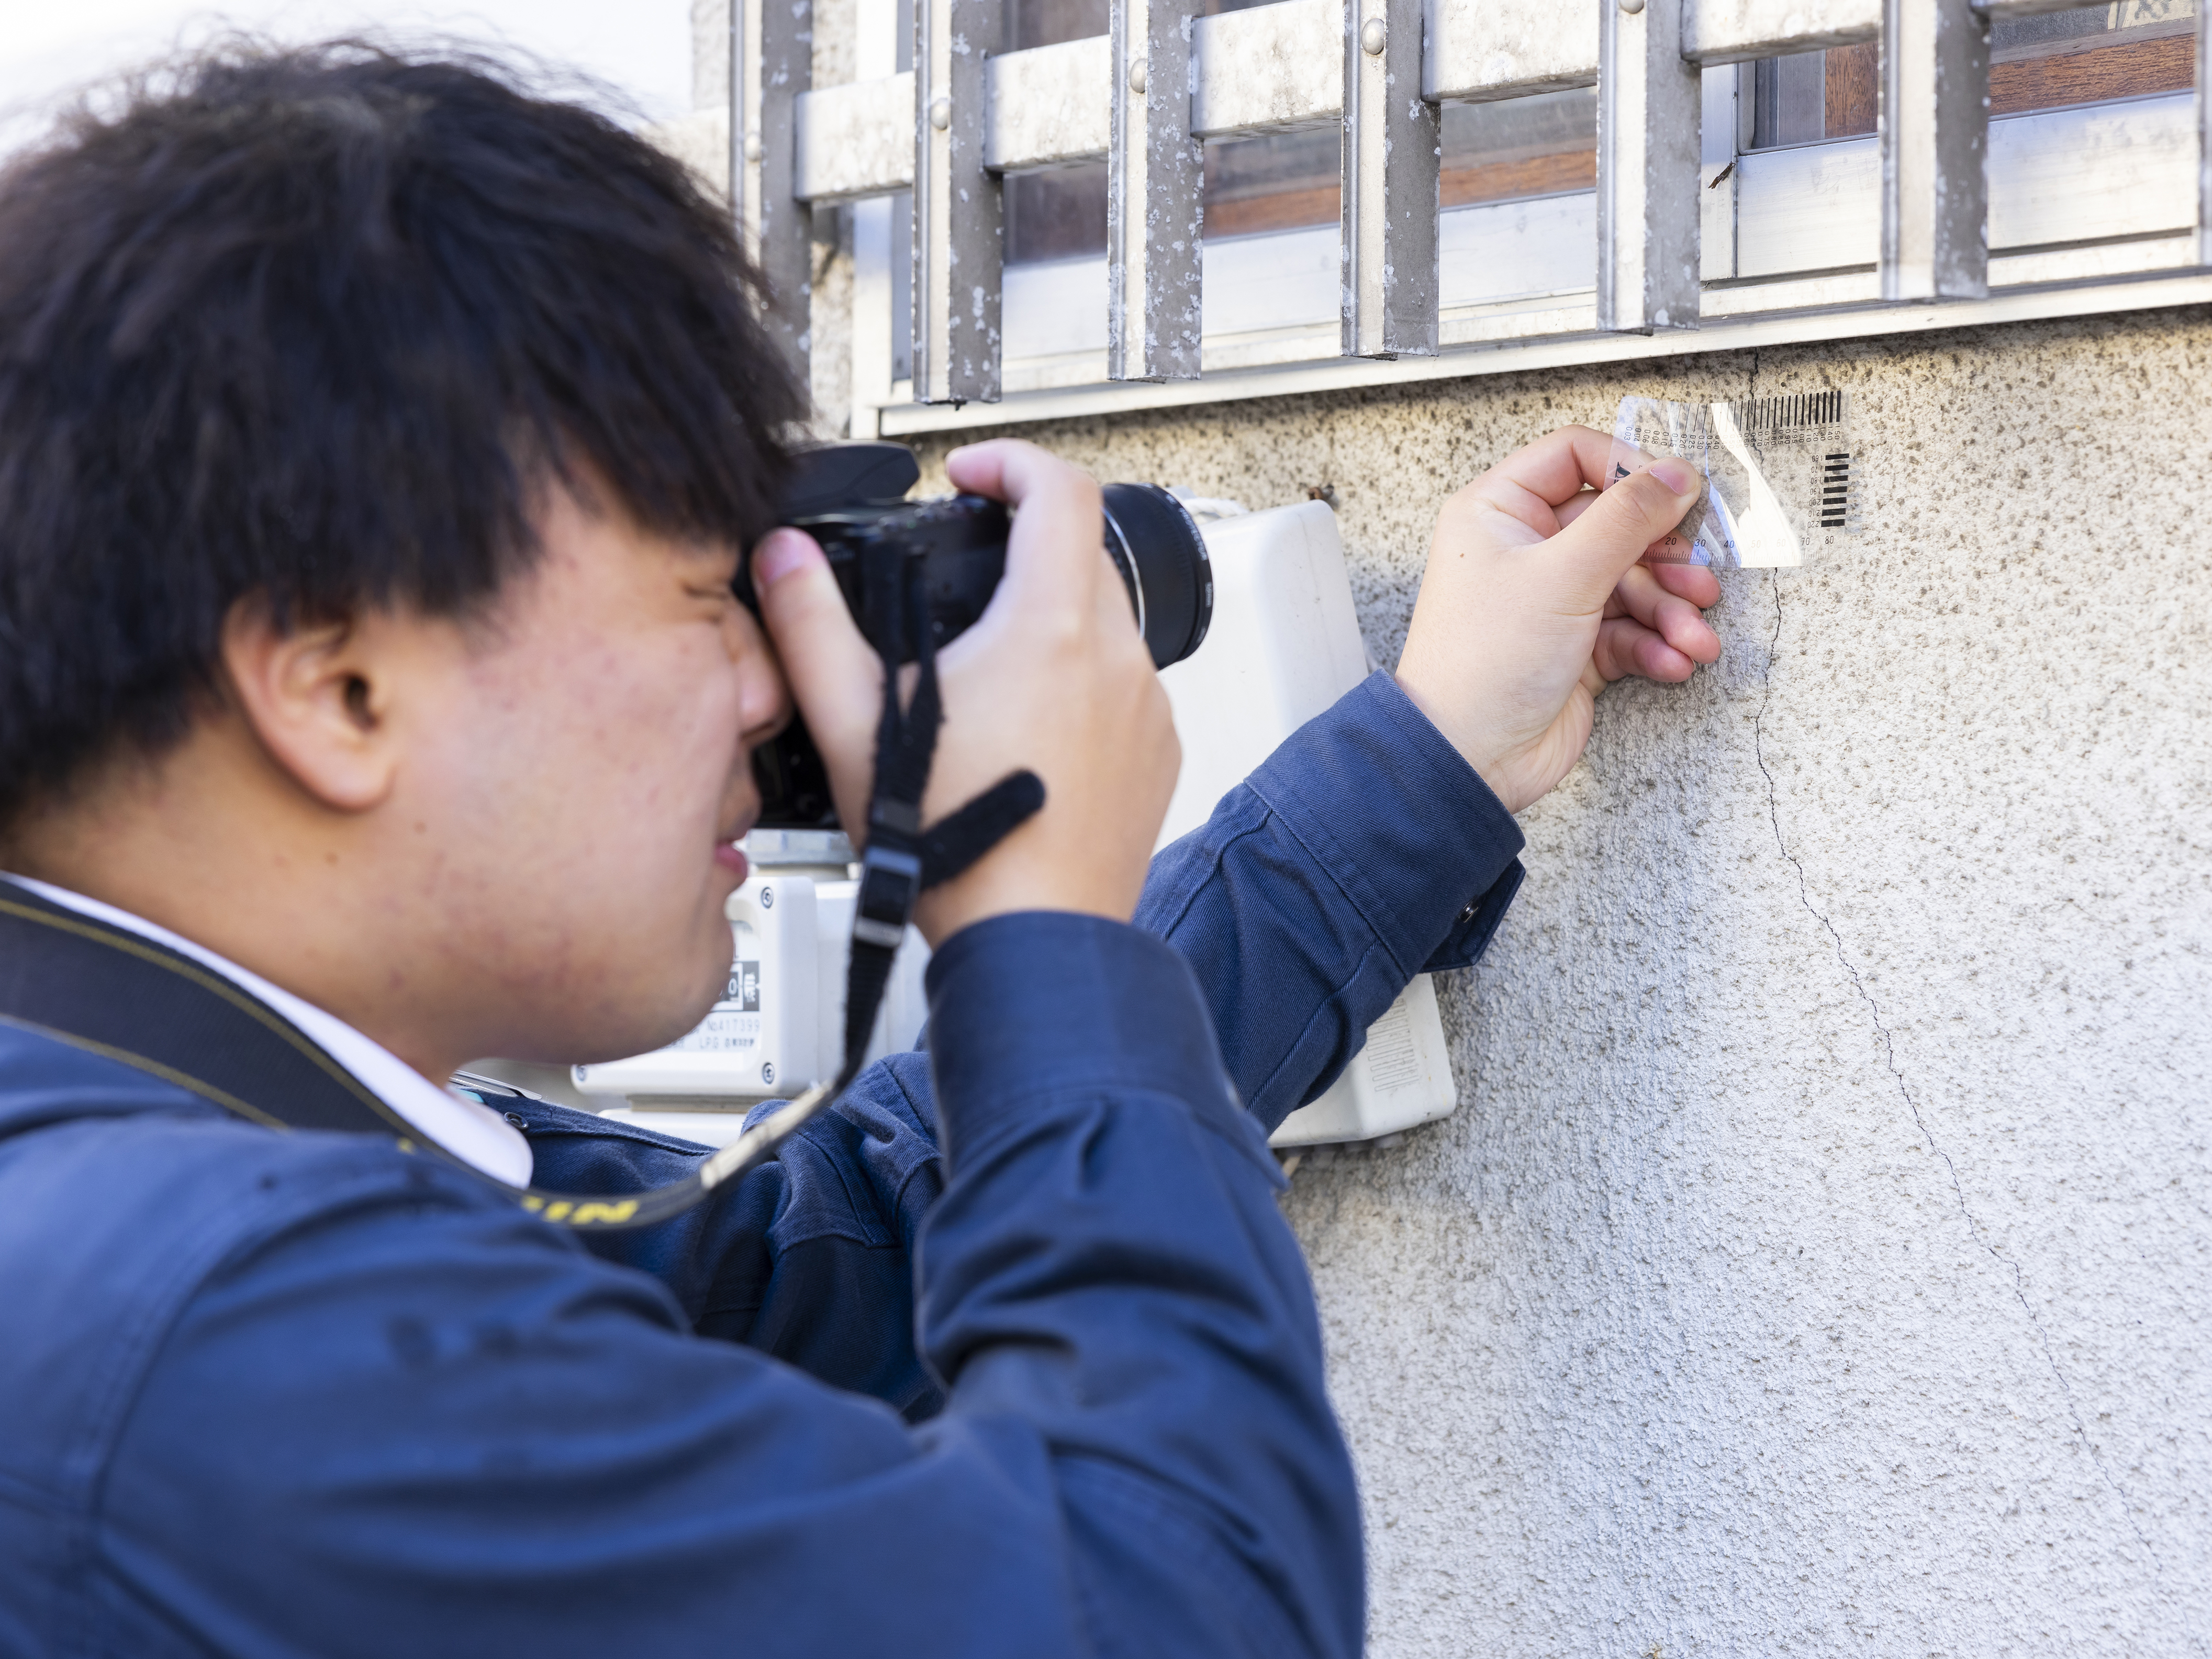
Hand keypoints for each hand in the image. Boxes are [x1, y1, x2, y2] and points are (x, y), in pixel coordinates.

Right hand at [752, 440, 1177, 945]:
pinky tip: (1027, 729)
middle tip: (969, 568)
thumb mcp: (855, 725)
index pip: (1061, 491)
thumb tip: (786, 559)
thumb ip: (812, 627)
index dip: (1012, 463)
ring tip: (989, 666)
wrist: (1031, 940)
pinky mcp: (1159, 755)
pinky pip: (1125, 689)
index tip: (975, 476)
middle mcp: (1117, 659)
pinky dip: (1083, 684)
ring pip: (1109, 625)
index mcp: (1051, 629)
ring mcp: (1147, 708)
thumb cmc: (954, 845)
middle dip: (1028, 542)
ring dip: (1055, 621)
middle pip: (1085, 553)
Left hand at [1394, 426, 1721, 814]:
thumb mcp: (1563, 576)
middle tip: (1696, 580)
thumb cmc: (1484, 663)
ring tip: (1695, 635)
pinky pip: (1630, 630)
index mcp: (1499, 511)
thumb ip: (1626, 519)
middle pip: (1616, 525)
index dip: (1628, 469)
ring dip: (1671, 610)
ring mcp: (1551, 600)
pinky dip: (1657, 645)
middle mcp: (1525, 549)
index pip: (1574, 456)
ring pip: (1632, 582)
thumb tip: (1676, 474)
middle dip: (1663, 558)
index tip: (1672, 495)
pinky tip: (1674, 662)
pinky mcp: (1575, 647)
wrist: (1470, 758)